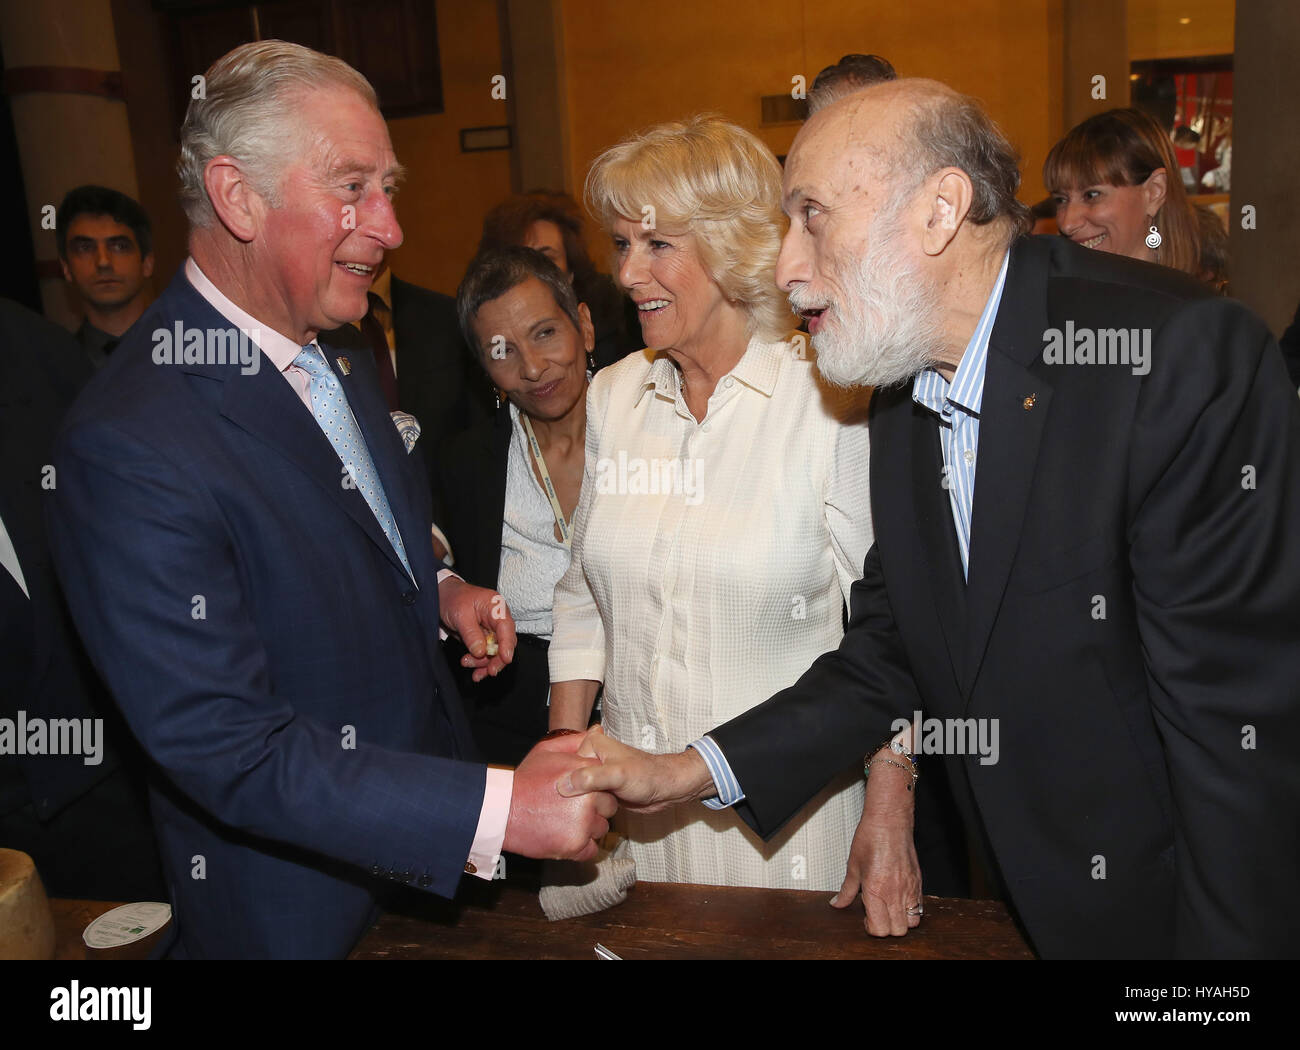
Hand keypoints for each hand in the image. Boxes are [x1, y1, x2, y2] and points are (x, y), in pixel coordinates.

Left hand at [438, 575, 516, 680]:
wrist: (442, 596)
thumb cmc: (453, 598)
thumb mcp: (460, 615)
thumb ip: (472, 634)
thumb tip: (481, 651)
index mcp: (496, 607)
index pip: (506, 628)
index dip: (507, 644)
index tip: (505, 658)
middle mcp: (497, 619)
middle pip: (504, 643)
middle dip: (496, 659)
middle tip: (489, 671)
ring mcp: (491, 630)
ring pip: (495, 652)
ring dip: (484, 663)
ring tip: (468, 664)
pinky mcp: (483, 638)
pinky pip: (486, 653)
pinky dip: (480, 662)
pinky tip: (473, 669)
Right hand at [503, 732, 617, 860]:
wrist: (501, 810)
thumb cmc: (524, 780)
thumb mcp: (547, 751)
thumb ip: (575, 741)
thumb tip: (596, 730)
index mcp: (586, 774)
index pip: (608, 782)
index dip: (597, 787)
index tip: (582, 791)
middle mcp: (589, 798)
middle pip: (609, 807)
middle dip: (595, 808)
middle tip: (572, 808)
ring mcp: (583, 823)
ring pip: (601, 829)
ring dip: (589, 828)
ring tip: (566, 821)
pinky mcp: (575, 845)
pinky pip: (592, 850)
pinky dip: (582, 847)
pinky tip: (566, 836)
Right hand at [556, 725, 714, 812]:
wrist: (667, 789)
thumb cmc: (647, 776)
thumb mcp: (617, 775)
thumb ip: (591, 778)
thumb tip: (563, 786)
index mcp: (591, 745)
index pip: (564, 765)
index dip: (561, 783)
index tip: (556, 799)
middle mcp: (591, 757)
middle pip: (568, 779)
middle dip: (569, 796)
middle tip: (565, 812)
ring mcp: (596, 774)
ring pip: (577, 791)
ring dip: (577, 804)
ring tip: (574, 816)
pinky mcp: (602, 789)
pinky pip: (586, 799)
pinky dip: (584, 808)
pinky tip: (583, 817)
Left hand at [831, 750, 921, 936]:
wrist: (889, 821)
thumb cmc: (870, 837)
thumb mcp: (853, 866)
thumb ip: (847, 890)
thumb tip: (838, 903)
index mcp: (876, 890)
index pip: (879, 928)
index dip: (870, 928)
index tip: (865, 920)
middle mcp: (895, 892)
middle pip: (897, 931)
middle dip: (886, 928)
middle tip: (876, 915)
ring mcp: (910, 888)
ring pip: (912, 922)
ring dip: (900, 921)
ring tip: (889, 909)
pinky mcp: (918, 882)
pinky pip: (919, 907)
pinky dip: (910, 910)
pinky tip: (899, 900)